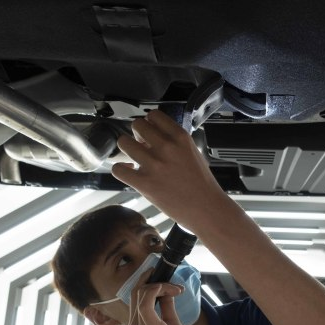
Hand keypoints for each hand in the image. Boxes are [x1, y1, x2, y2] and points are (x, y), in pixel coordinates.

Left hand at [111, 110, 228, 231]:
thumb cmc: (202, 184)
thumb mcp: (193, 152)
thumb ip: (174, 141)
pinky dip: (120, 169)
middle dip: (136, 133)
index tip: (149, 130)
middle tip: (141, 144)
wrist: (206, 209)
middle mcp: (166, 148)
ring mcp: (154, 165)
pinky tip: (129, 172)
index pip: (154, 115)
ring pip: (124, 142)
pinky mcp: (144, 183)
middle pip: (137, 125)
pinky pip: (118, 168)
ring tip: (134, 157)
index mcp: (180, 138)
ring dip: (127, 148)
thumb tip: (153, 136)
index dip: (149, 122)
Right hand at [127, 268, 196, 324]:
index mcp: (137, 324)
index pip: (136, 296)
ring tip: (177, 289)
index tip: (170, 286)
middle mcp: (134, 324)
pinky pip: (146, 298)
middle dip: (155, 281)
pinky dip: (159, 289)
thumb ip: (166, 308)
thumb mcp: (171, 324)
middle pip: (136, 291)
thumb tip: (167, 292)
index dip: (151, 284)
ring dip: (162, 285)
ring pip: (141, 291)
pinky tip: (172, 290)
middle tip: (174, 284)